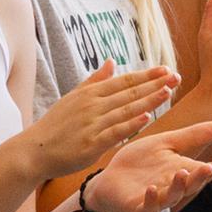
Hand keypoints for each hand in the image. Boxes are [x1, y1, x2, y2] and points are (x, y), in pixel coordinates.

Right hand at [21, 62, 178, 178]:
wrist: (35, 150)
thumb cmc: (56, 125)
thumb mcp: (73, 97)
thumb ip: (95, 80)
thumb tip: (112, 61)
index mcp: (90, 93)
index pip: (124, 81)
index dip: (146, 75)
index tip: (165, 69)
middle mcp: (93, 105)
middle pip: (129, 92)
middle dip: (154, 84)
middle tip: (175, 76)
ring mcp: (92, 124)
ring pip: (126, 109)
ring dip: (148, 100)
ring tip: (167, 92)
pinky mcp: (92, 143)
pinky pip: (116, 132)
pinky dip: (131, 124)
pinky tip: (146, 116)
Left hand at [81, 121, 211, 211]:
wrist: (109, 177)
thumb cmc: (139, 161)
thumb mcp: (165, 143)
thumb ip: (190, 137)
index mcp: (179, 173)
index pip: (199, 173)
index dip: (210, 171)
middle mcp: (171, 189)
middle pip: (189, 186)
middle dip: (199, 178)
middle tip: (208, 168)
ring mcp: (155, 200)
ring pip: (171, 198)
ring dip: (177, 187)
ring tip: (182, 173)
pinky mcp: (137, 207)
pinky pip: (147, 207)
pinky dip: (151, 199)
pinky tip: (152, 188)